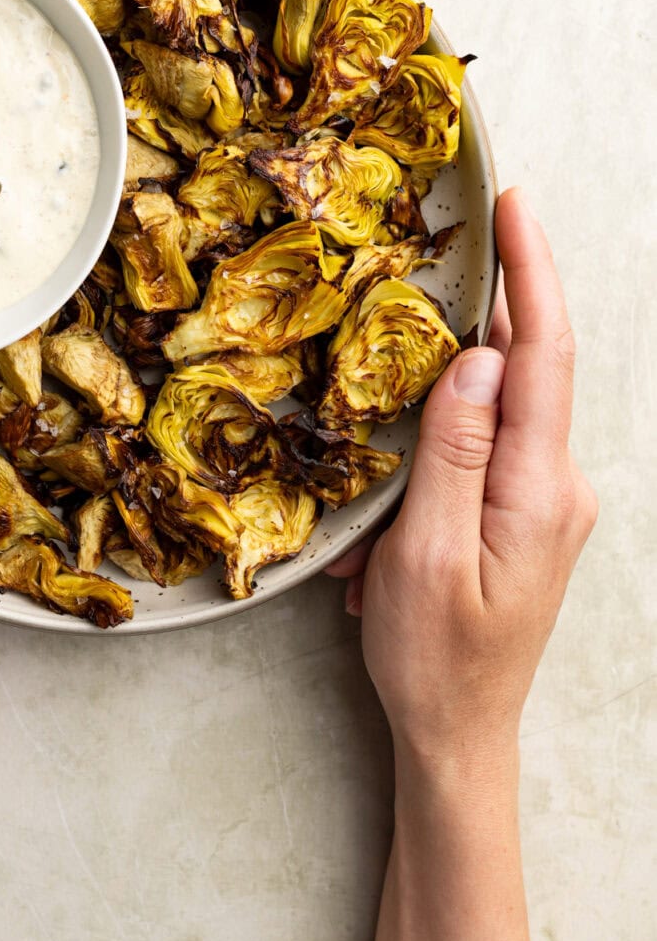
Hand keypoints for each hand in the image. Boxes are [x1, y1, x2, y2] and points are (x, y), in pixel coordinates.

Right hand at [327, 187, 597, 767]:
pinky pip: (479, 453)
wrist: (458, 737)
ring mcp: (545, 500)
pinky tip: (389, 519)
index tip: (512, 203)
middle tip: (418, 272)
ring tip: (382, 477)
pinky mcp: (524, 514)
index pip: (545, 354)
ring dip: (430, 417)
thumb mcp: (427, 555)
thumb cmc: (436, 659)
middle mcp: (559, 484)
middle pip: (521, 371)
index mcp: (542, 489)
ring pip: (490, 413)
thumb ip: (455, 451)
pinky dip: (430, 460)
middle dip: (467, 327)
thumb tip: (479, 358)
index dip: (530, 270)